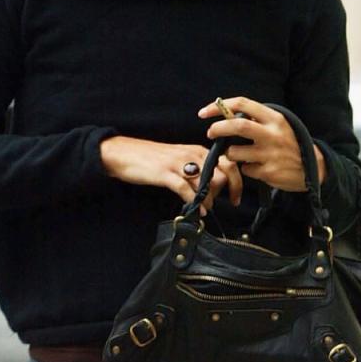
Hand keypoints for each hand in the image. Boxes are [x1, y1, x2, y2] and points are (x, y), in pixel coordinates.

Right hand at [100, 135, 243, 210]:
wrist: (123, 153)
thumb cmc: (151, 159)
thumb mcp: (179, 159)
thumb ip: (196, 170)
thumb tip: (211, 187)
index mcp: (197, 150)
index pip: (228, 163)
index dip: (237, 182)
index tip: (236, 197)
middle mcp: (192, 154)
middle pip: (223, 173)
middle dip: (225, 191)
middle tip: (219, 203)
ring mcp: (179, 163)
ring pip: (207, 181)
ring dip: (210, 199)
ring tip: (206, 209)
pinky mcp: (166, 173)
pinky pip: (186, 189)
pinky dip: (195, 202)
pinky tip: (198, 211)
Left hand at [197, 98, 325, 191]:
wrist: (314, 169)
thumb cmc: (289, 144)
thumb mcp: (278, 126)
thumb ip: (256, 120)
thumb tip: (226, 115)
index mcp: (274, 118)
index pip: (242, 103)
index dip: (219, 107)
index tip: (203, 113)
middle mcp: (272, 134)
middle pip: (237, 125)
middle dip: (217, 129)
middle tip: (210, 133)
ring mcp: (270, 154)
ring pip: (234, 152)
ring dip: (230, 154)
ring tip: (238, 155)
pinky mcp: (268, 172)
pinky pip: (245, 170)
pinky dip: (246, 169)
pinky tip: (258, 168)